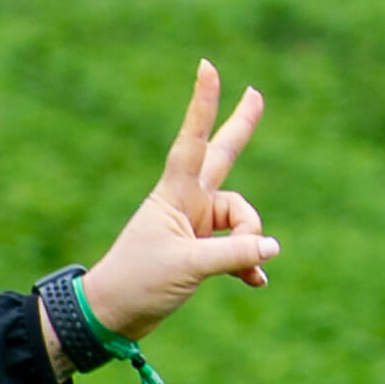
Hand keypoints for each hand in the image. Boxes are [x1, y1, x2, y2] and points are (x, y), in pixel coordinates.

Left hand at [71, 61, 278, 345]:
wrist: (112, 316)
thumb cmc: (138, 282)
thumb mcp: (189, 266)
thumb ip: (235, 253)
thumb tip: (272, 248)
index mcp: (176, 194)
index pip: (193, 140)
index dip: (203, 104)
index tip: (206, 67)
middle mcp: (188, 203)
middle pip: (222, 156)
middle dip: (241, 127)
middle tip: (256, 93)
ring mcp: (195, 227)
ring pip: (241, 221)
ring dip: (249, 245)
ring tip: (247, 271)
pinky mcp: (199, 252)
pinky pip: (237, 251)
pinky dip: (247, 265)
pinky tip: (255, 283)